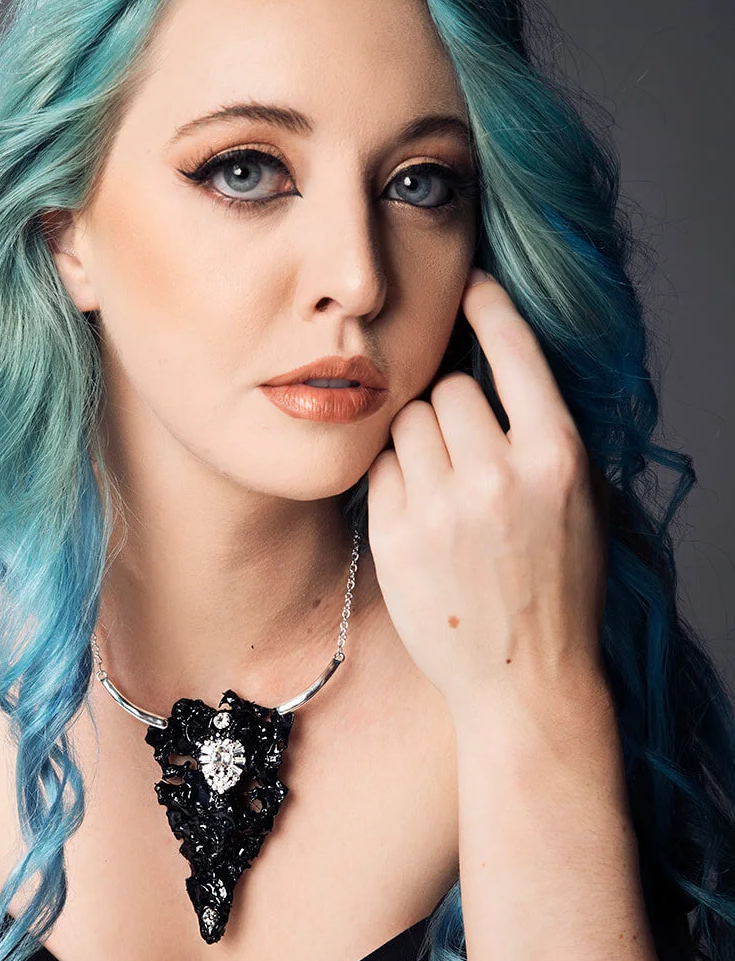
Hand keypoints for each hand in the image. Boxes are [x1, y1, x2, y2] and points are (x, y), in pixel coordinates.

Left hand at [365, 267, 609, 721]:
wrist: (525, 678)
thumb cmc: (558, 585)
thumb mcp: (580, 501)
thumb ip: (543, 433)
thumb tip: (497, 361)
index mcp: (556, 458)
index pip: (514, 352)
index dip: (488, 309)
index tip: (471, 282)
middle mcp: (498, 476)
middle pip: (447, 388)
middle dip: (450, 407)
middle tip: (464, 447)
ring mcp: (442, 507)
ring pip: (406, 421)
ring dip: (418, 438)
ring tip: (444, 484)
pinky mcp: (396, 535)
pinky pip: (380, 467)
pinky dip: (394, 476)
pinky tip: (420, 510)